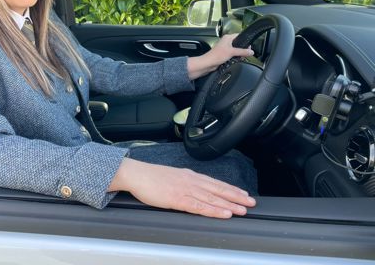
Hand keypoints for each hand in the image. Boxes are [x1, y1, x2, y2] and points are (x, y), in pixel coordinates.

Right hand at [109, 158, 255, 217]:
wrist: (136, 174)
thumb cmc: (151, 176)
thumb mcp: (172, 176)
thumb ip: (185, 182)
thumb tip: (195, 188)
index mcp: (189, 175)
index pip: (215, 182)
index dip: (230, 189)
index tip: (243, 194)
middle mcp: (191, 180)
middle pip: (218, 189)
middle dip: (236, 196)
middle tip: (251, 203)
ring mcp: (185, 189)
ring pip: (212, 198)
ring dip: (229, 204)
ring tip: (243, 209)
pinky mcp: (178, 199)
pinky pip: (199, 206)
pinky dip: (214, 210)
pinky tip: (224, 213)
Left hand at [187, 33, 253, 79]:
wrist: (208, 63)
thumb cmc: (216, 55)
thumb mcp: (232, 52)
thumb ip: (243, 52)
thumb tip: (251, 51)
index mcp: (227, 38)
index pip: (239, 35)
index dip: (245, 40)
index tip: (249, 45)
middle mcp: (226, 42)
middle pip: (238, 43)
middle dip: (242, 48)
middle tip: (246, 52)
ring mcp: (225, 48)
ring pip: (235, 50)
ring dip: (238, 53)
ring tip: (240, 57)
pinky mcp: (224, 54)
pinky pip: (232, 55)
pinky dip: (235, 57)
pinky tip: (236, 60)